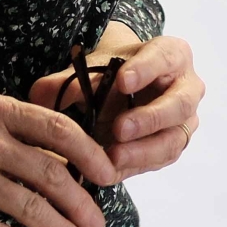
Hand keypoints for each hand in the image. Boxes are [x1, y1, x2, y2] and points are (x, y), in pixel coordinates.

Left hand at [28, 32, 203, 181]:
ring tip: (112, 158)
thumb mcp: (92, 66)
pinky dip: (135, 167)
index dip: (146, 69)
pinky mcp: (172, 146)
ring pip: (173, 140)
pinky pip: (159, 161)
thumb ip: (68, 79)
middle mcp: (187, 88)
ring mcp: (184, 120)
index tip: (121, 80)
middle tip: (119, 129)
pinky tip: (110, 170)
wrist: (125, 86)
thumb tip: (39, 95)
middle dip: (149, 119)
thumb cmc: (112, 69)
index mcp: (172, 55)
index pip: (165, 57)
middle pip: (180, 104)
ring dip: (143, 151)